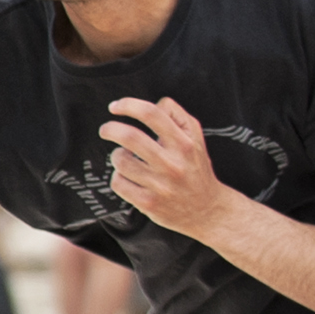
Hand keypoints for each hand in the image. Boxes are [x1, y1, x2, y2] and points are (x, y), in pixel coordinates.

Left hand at [101, 96, 229, 235]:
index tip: (116, 106)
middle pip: (130, 137)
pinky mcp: (148, 203)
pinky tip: (128, 177)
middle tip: (106, 130)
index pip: (153, 114)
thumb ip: (178, 117)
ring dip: (117, 156)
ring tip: (125, 158)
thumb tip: (157, 103)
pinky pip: (118, 183)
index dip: (129, 105)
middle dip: (111, 129)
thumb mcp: (196, 140)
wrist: (208, 210)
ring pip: (121, 161)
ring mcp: (160, 185)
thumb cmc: (195, 170)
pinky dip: (118, 177)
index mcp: (184, 144)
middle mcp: (173, 164)